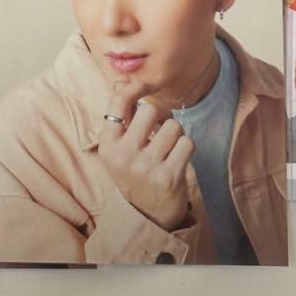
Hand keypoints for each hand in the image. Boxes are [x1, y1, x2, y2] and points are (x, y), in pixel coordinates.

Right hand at [98, 84, 193, 232]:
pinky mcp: (169, 177)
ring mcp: (147, 167)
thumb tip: (124, 80)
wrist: (149, 215)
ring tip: (169, 145)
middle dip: (161, 114)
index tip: (143, 86)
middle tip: (160, 126)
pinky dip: (186, 146)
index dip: (133, 87)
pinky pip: (187, 142)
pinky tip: (177, 157)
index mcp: (108, 146)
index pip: (117, 101)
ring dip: (175, 132)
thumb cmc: (134, 171)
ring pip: (173, 126)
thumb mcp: (118, 148)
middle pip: (151, 109)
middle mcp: (124, 156)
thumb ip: (121, 116)